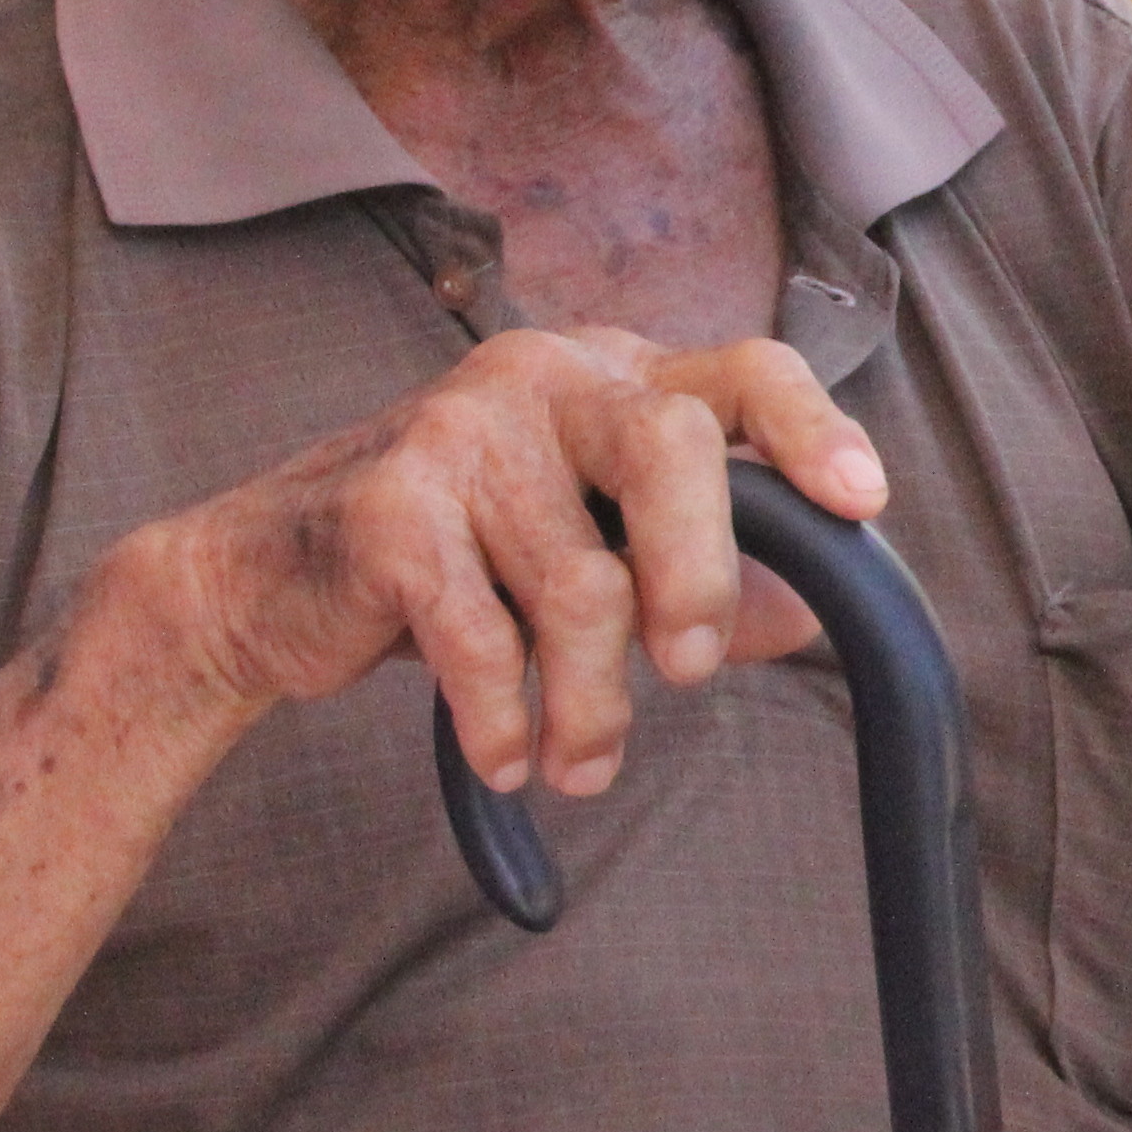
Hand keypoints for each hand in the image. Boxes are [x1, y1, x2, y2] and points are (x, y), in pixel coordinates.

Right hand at [134, 328, 884, 798]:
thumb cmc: (463, 561)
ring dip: (594, 703)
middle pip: (673, 449)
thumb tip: (811, 610)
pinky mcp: (387, 508)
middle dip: (698, 578)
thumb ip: (702, 570)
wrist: (268, 579)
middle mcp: (542, 378)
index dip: (813, 430)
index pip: (743, 370)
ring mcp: (457, 431)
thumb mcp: (591, 548)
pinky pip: (484, 638)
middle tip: (689, 671)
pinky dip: (507, 720)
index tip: (863, 503)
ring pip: (581, 581)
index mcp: (613, 374)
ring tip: (582, 761)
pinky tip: (510, 757)